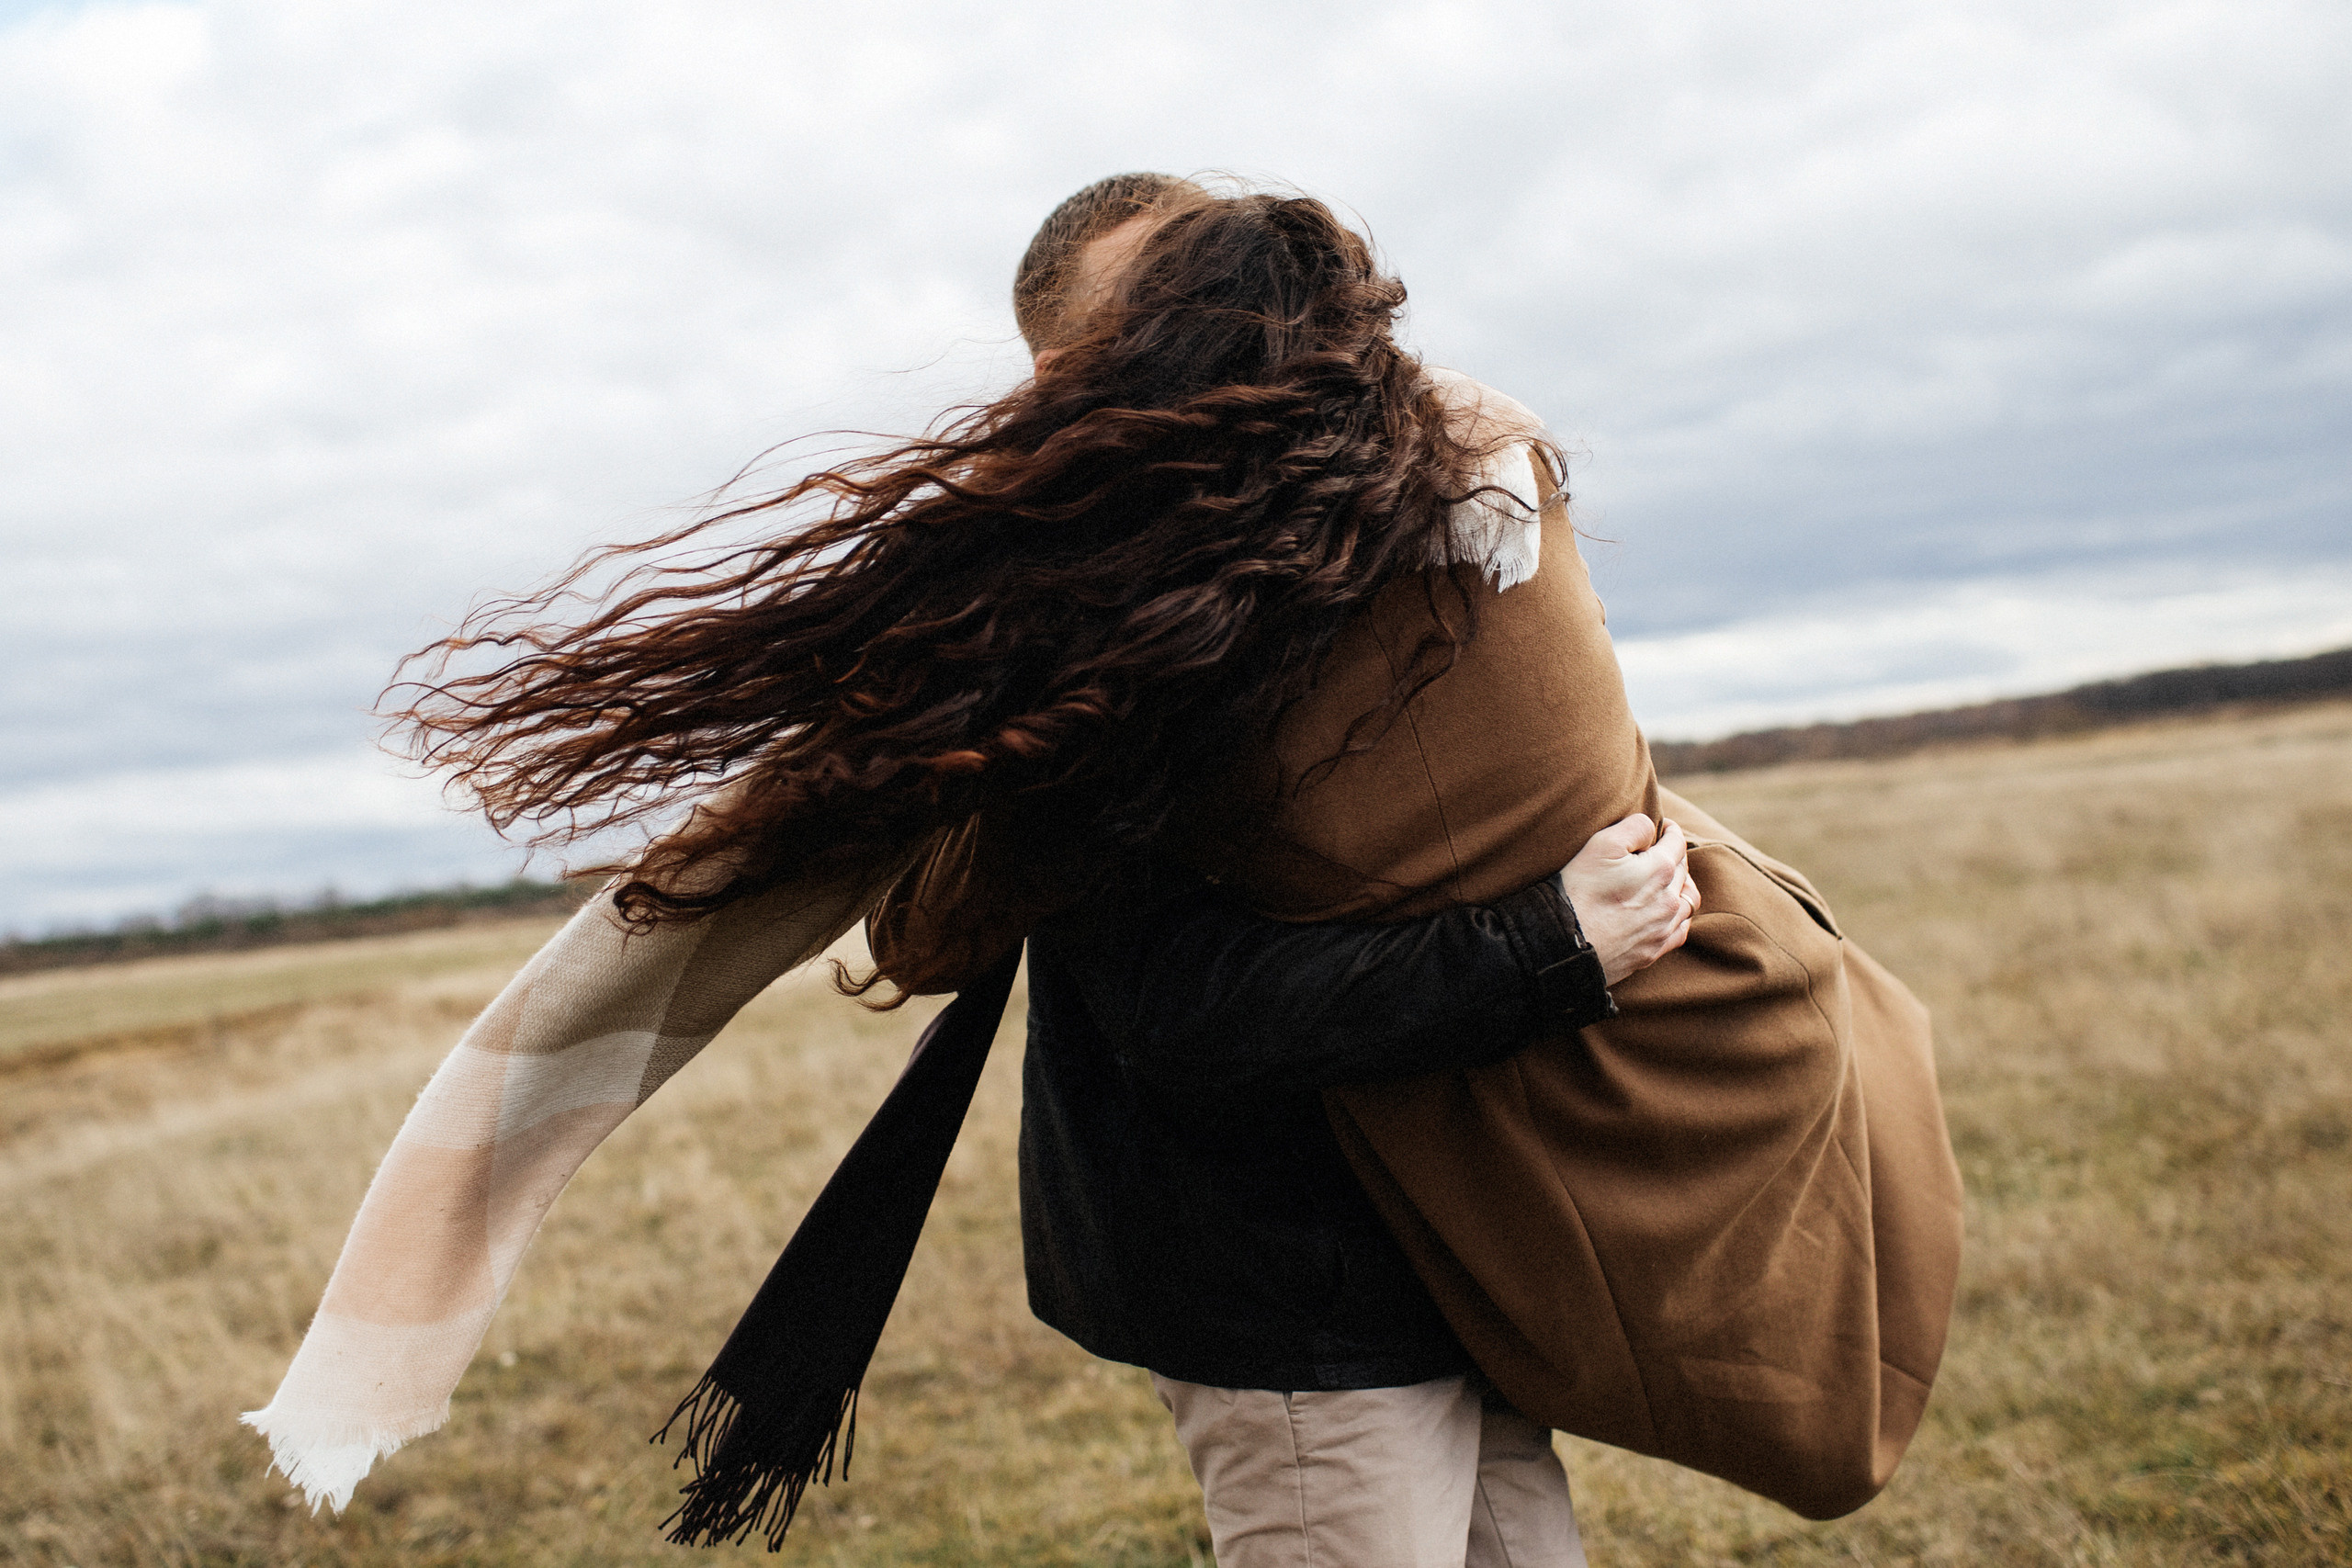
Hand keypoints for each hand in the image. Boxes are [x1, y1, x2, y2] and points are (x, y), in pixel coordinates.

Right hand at [1560, 813, 1698, 985]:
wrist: (1565, 944)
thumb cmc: (1580, 891)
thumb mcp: (1601, 844)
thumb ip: (1634, 828)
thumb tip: (1652, 828)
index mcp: (1661, 870)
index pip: (1677, 843)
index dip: (1670, 831)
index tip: (1662, 827)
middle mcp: (1669, 900)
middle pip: (1683, 870)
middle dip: (1674, 856)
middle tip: (1659, 851)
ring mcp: (1664, 928)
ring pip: (1687, 901)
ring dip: (1681, 886)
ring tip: (1668, 880)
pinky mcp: (1654, 950)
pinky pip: (1681, 930)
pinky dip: (1679, 916)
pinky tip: (1667, 912)